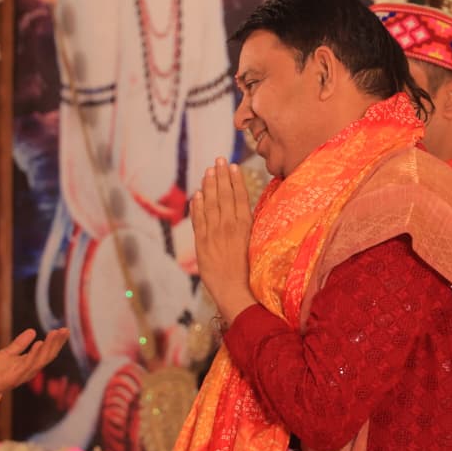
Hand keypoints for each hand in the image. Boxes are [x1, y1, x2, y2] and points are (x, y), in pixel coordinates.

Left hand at [0, 328, 69, 397]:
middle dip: (57, 343)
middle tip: (65, 330)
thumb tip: (33, 331)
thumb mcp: (7, 353)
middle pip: (48, 356)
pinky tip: (39, 343)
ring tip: (54, 333)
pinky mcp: (14, 377)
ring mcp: (22, 375)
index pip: (47, 352)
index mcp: (29, 364)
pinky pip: (27, 365)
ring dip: (49, 346)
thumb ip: (20, 344)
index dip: (56, 342)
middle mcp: (29, 370)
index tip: (64, 330)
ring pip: (41, 360)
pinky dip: (34, 354)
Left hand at [191, 158, 257, 323]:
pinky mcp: (202, 242)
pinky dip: (197, 205)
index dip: (235, 179)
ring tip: (208, 171)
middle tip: (218, 159)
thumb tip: (246, 212)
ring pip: (210, 203)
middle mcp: (229, 226)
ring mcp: (214, 233)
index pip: (239, 196)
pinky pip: (198, 219)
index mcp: (245, 226)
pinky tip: (197, 194)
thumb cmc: (250, 272)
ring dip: (208, 185)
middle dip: (221, 175)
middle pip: (224, 195)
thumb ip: (248, 228)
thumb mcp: (254, 245)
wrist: (235, 291)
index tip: (233, 165)